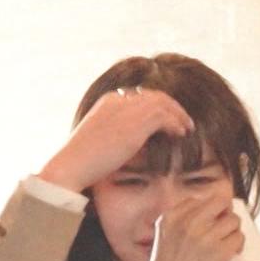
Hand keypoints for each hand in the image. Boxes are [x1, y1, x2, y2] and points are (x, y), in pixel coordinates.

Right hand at [37, 88, 194, 193]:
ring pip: (163, 103)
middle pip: (153, 95)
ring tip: (187, 127)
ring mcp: (128, 109)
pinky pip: (166, 116)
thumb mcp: (98, 141)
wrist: (73, 165)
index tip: (165, 117)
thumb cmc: (81, 162)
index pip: (138, 96)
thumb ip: (115, 135)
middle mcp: (119, 100)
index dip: (155, 106)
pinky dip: (176, 123)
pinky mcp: (138, 123)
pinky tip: (181, 134)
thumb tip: (132, 143)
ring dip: (178, 114)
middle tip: (182, 120)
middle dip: (170, 107)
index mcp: (107, 101)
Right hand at [136, 194, 241, 260]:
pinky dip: (237, 246)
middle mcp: (188, 221)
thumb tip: (207, 215)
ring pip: (233, 220)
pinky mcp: (220, 251)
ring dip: (232, 232)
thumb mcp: (162, 239)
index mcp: (171, 217)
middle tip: (222, 230)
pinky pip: (239, 238)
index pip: (198, 200)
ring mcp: (205, 235)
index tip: (208, 224)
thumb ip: (179, 223)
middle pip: (220, 203)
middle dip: (224, 215)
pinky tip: (229, 255)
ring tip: (225, 245)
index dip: (207, 212)